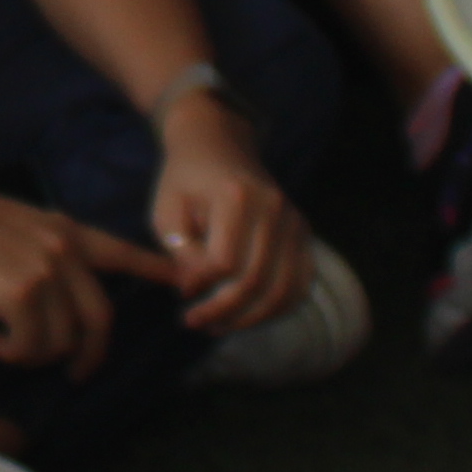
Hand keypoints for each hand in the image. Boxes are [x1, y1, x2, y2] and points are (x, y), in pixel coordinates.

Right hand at [0, 175, 171, 374]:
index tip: (180, 282)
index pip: (120, 251)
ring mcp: (45, 272)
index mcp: (64, 230)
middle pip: (100, 317)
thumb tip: (41, 291)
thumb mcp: (12, 223)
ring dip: (36, 355)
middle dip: (92, 354)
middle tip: (75, 374)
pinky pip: (32, 345)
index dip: (153, 269)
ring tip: (6, 347)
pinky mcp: (20, 293)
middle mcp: (64, 250)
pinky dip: (14, 354)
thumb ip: (40, 249)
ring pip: (63, 339)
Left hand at [143, 98, 313, 333]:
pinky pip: (299, 284)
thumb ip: (179, 250)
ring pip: (283, 291)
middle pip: (255, 281)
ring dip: (251, 319)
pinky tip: (248, 316)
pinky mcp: (304, 233)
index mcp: (236, 195)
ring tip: (220, 325)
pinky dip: (276, 309)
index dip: (201, 285)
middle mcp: (274, 208)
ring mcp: (294, 221)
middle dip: (223, 311)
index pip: (224, 262)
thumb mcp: (167, 209)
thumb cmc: (185, 181)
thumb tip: (197, 289)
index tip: (181, 292)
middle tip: (195, 322)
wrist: (217, 145)